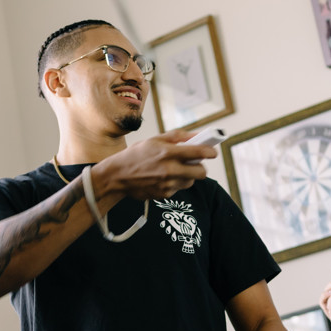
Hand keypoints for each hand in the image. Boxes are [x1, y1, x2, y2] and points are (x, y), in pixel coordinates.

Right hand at [94, 130, 210, 199]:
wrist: (117, 176)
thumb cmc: (136, 155)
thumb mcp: (155, 140)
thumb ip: (178, 137)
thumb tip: (197, 135)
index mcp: (166, 152)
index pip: (198, 152)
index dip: (210, 151)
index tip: (213, 151)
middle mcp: (169, 169)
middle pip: (201, 172)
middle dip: (201, 167)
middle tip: (194, 163)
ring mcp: (167, 184)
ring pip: (191, 181)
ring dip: (188, 175)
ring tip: (175, 170)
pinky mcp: (164, 194)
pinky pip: (179, 188)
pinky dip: (175, 183)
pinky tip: (163, 177)